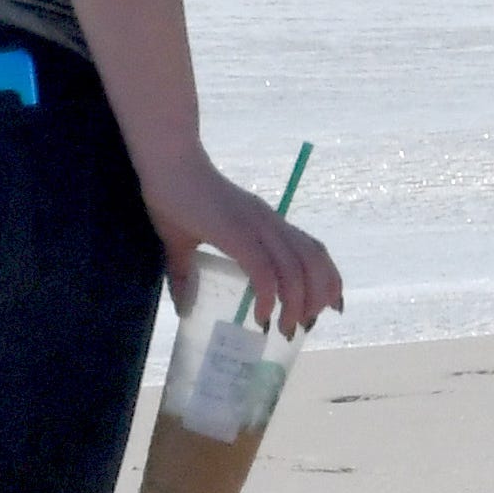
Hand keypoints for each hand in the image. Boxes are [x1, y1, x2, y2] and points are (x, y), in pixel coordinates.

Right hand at [151, 163, 344, 333]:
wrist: (164, 164)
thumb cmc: (172, 198)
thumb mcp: (183, 244)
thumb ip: (186, 275)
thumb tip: (184, 309)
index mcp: (266, 224)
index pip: (313, 250)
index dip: (328, 279)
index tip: (329, 308)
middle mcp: (269, 223)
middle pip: (313, 261)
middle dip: (319, 297)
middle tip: (305, 325)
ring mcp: (255, 227)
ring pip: (294, 269)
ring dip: (297, 304)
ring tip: (287, 328)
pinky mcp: (236, 233)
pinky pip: (263, 270)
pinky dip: (267, 296)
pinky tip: (261, 316)